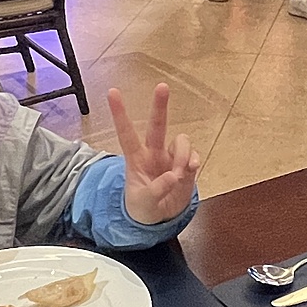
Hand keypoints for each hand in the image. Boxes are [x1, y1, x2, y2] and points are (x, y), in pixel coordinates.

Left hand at [109, 83, 200, 225]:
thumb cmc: (142, 208)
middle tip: (162, 86)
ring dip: (182, 155)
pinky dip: (193, 161)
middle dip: (159, 105)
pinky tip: (191, 170)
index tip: (113, 92)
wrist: (159, 220)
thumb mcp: (143, 203)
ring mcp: (170, 158)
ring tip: (180, 175)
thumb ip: (156, 190)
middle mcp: (154, 153)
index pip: (126, 133)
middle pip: (157, 125)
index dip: (120, 114)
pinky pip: (193, 155)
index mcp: (136, 159)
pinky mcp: (186, 166)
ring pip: (181, 141)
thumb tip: (174, 176)